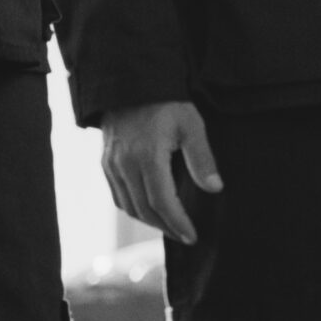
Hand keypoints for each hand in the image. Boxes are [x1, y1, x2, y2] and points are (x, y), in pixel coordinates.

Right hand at [101, 100, 221, 244]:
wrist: (132, 85)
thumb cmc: (167, 103)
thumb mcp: (192, 126)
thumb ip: (202, 159)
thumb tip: (215, 188)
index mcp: (148, 157)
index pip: (161, 202)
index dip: (177, 223)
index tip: (192, 235)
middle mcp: (125, 166)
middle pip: (144, 210)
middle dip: (165, 227)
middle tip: (184, 235)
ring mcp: (112, 167)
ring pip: (128, 207)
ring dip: (149, 221)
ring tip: (169, 225)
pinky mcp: (106, 165)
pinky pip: (118, 197)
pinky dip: (134, 209)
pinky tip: (149, 209)